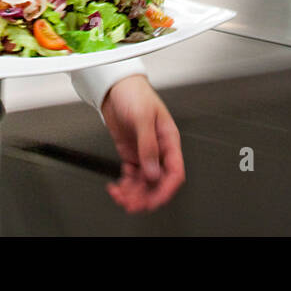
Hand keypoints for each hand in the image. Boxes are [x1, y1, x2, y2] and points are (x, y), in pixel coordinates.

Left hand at [99, 74, 184, 212]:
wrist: (115, 86)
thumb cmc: (134, 93)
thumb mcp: (142, 118)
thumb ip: (148, 146)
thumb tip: (153, 171)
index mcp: (169, 140)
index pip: (174, 172)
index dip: (166, 189)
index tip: (154, 201)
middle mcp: (158, 149)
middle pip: (158, 182)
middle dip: (145, 195)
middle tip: (132, 203)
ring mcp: (144, 152)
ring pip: (144, 182)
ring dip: (133, 193)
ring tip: (121, 197)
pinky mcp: (131, 153)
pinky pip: (132, 176)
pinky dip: (125, 185)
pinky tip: (117, 187)